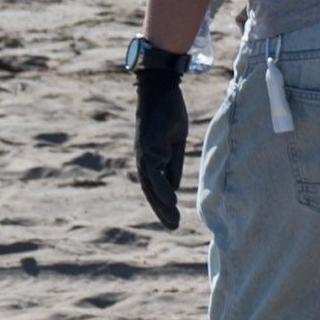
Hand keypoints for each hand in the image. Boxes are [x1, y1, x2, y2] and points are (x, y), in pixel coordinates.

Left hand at [132, 46, 188, 228]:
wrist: (160, 92)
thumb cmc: (168, 114)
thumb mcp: (175, 143)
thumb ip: (173, 164)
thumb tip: (174, 188)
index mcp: (151, 159)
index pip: (155, 187)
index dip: (162, 205)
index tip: (173, 220)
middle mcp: (144, 160)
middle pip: (151, 191)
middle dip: (161, 211)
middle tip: (174, 227)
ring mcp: (145, 154)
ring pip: (151, 185)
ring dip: (162, 205)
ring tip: (173, 221)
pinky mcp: (149, 148)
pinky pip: (155, 172)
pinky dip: (163, 188)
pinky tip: (172, 200)